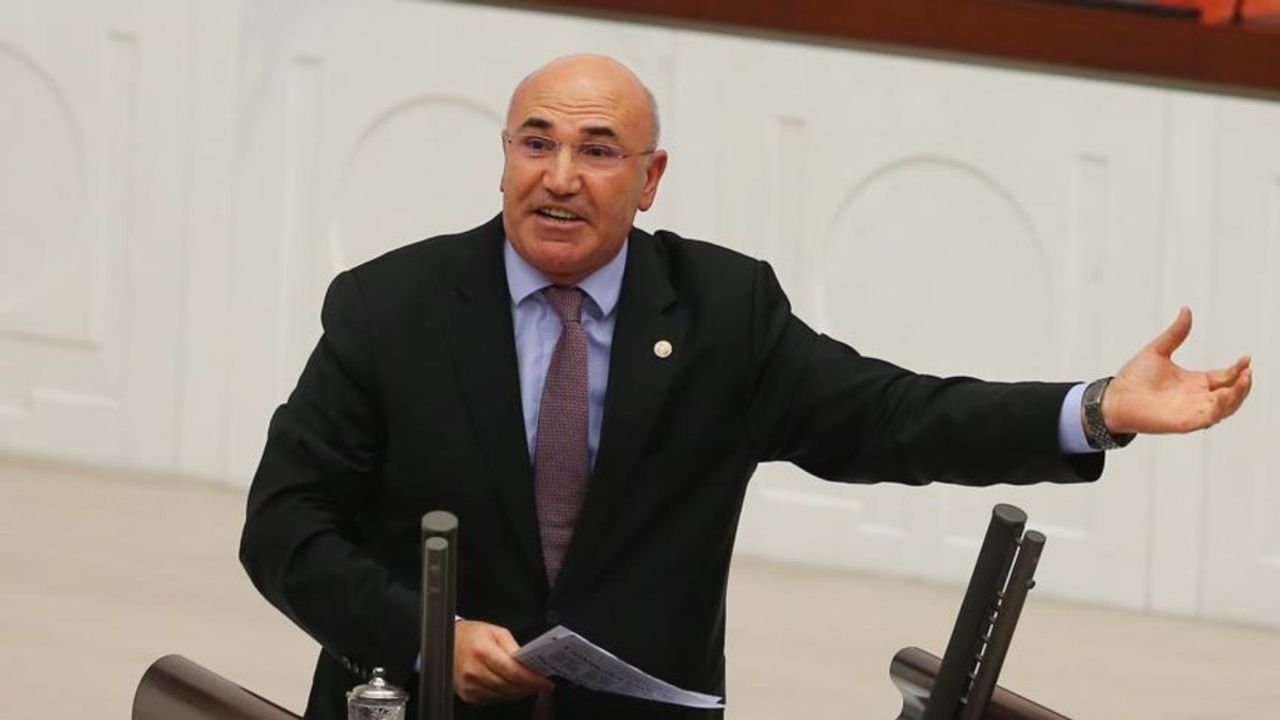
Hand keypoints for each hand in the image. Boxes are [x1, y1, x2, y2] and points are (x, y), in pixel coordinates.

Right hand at [453, 620, 552, 704]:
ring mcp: (469, 686)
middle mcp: (474, 671)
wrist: (447, 642)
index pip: (513, 671)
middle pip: (510, 686)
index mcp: (482, 651)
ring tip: (529, 684)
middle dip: (529, 686)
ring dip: (519, 692)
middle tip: (541, 682)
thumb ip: (513, 648)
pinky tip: (511, 686)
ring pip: (503, 696)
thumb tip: (529, 664)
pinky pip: (493, 699)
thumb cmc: (472, 635)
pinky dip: (506, 694)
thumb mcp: (496, 632)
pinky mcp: (467, 695)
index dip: (532, 679)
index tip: (546, 682)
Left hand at [1102, 307, 1252, 434]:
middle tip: (1247, 371)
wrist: (1113, 398)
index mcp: (1194, 382)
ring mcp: (1192, 411)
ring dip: (1237, 396)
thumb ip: (1175, 334)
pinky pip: (1209, 418)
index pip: (1224, 377)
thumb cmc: (1132, 378)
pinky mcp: (1184, 422)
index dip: (1238, 369)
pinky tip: (1222, 396)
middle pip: (1231, 394)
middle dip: (1243, 384)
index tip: (1246, 358)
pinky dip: (1219, 409)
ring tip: (1242, 380)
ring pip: (1225, 408)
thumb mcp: (1158, 351)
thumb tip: (1186, 310)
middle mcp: (1197, 398)